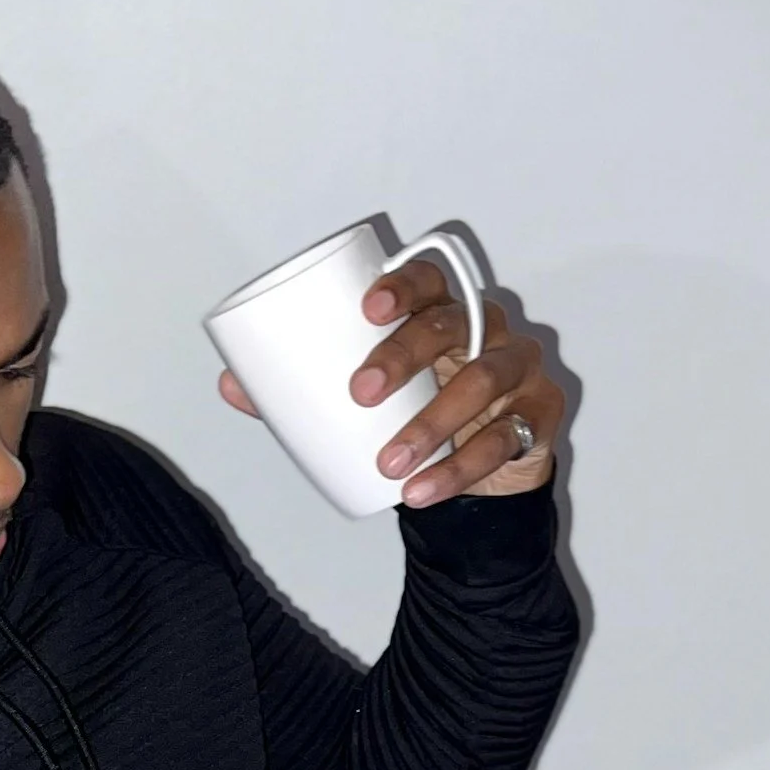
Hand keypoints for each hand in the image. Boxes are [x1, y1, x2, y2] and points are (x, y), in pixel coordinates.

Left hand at [214, 256, 564, 508]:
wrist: (480, 479)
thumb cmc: (418, 416)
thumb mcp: (365, 404)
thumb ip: (302, 392)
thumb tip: (230, 386)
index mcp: (443, 312)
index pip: (430, 279)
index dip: (402, 285)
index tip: (365, 310)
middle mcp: (489, 330)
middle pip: (454, 324)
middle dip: (404, 356)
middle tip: (359, 394)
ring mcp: (520, 371)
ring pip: (485, 381)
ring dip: (432, 424)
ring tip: (388, 462)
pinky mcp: (539, 418)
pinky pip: (505, 440)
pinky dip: (459, 469)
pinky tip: (422, 491)